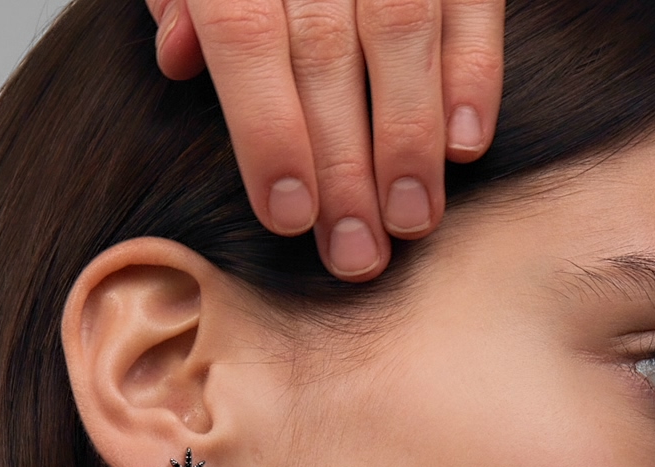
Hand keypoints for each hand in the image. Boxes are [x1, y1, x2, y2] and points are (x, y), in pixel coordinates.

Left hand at [146, 0, 504, 281]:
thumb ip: (181, 0)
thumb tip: (179, 57)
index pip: (245, 38)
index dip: (268, 132)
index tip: (289, 217)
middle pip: (326, 55)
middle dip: (345, 167)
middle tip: (358, 254)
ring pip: (402, 33)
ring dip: (410, 138)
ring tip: (412, 221)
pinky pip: (471, 2)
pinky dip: (474, 73)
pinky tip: (466, 147)